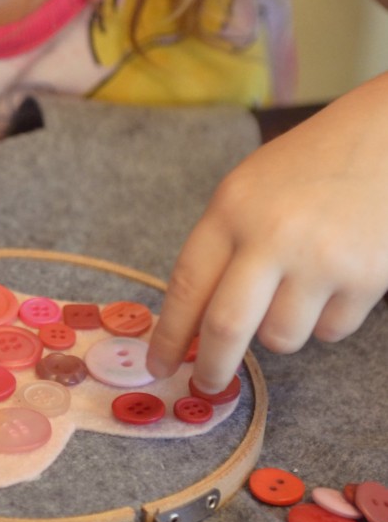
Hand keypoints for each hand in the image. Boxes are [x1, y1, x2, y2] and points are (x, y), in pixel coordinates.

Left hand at [147, 77, 387, 392]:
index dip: (169, 333)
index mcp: (232, 208)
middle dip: (212, 367)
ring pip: (281, 338)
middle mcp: (272, 235)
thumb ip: (223, 246)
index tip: (157, 365)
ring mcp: (321, 260)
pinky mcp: (366, 279)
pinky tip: (333, 280)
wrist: (383, 137)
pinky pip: (331, 331)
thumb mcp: (248, 190)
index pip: (187, 284)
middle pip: (227, 327)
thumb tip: (196, 322)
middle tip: (206, 385)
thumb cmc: (308, 165)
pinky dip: (325, 320)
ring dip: (279, 331)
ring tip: (294, 290)